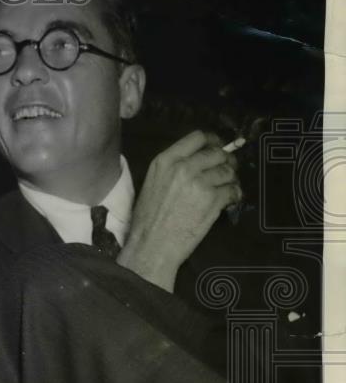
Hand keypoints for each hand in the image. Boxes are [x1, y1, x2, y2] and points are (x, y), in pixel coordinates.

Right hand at [118, 130, 241, 291]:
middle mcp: (184, 167)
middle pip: (217, 153)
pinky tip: (228, 201)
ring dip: (230, 179)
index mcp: (165, 160)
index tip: (217, 147)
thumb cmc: (147, 218)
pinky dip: (235, 195)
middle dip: (225, 161)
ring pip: (228, 171)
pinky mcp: (214, 200)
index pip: (197, 137)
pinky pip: (234, 189)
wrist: (152, 245)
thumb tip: (197, 161)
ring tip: (225, 189)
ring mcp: (201, 182)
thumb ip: (173, 167)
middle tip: (225, 170)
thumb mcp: (153, 182)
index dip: (212, 141)